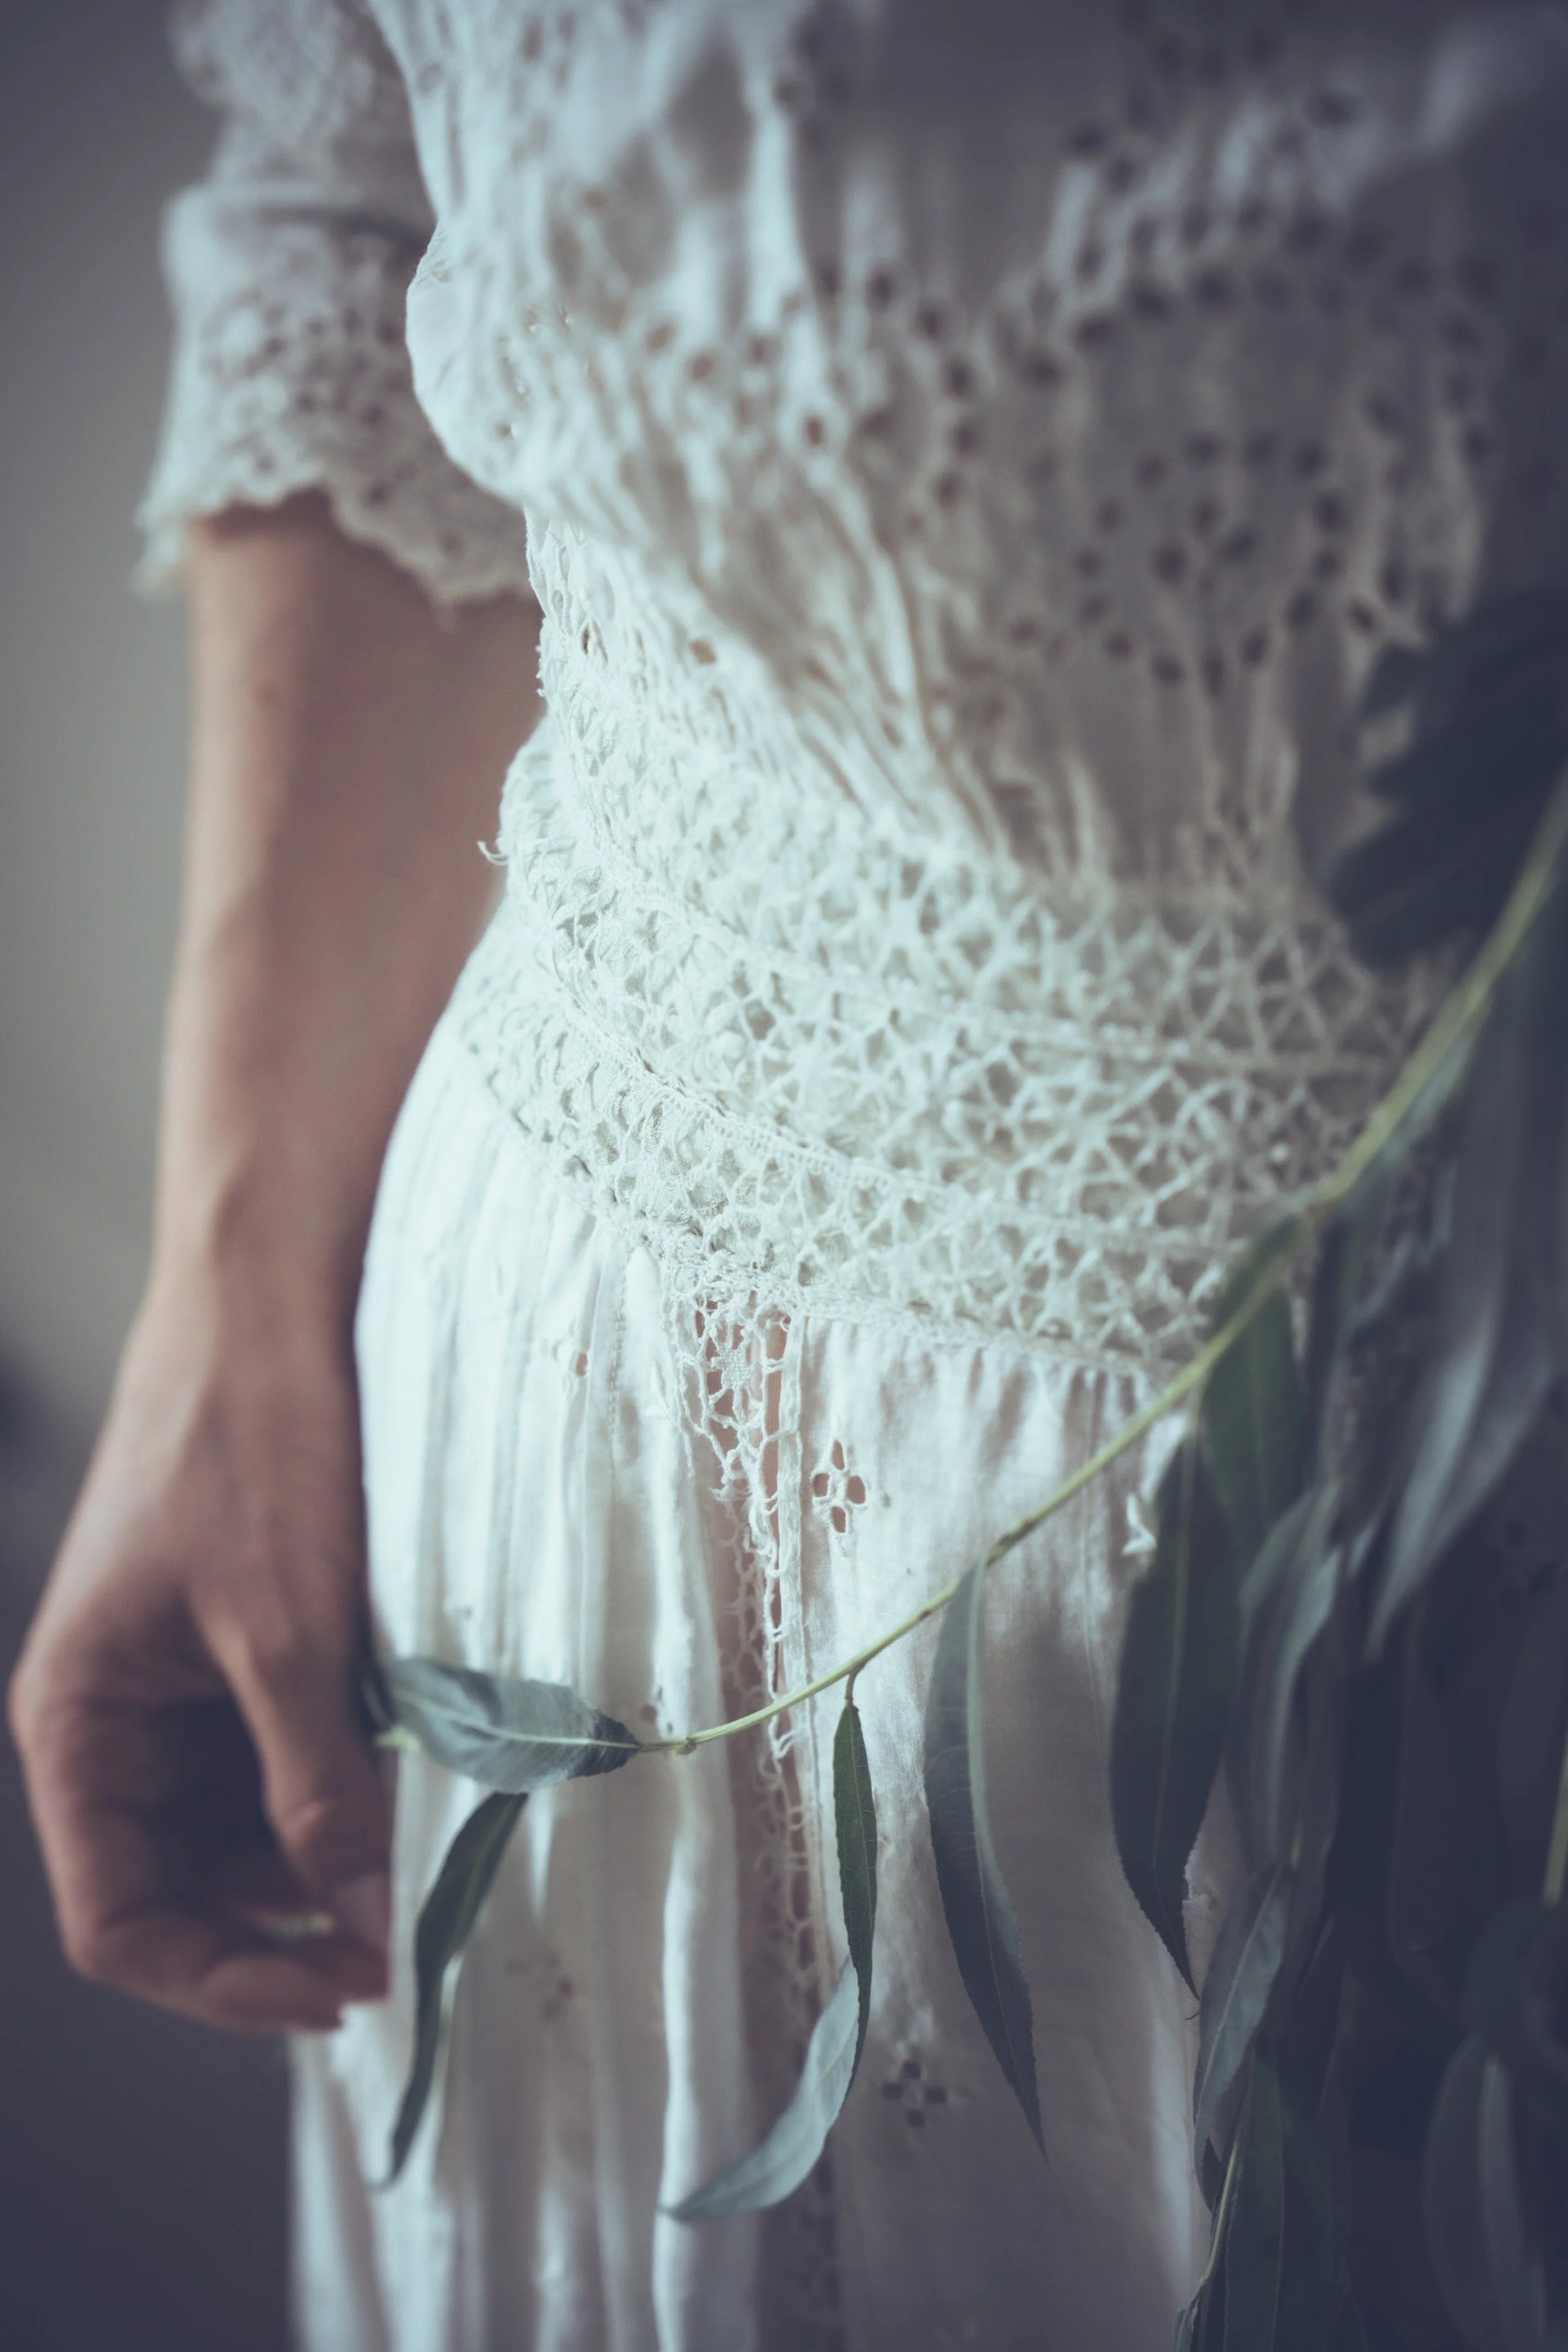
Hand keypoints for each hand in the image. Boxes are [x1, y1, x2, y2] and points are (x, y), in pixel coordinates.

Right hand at [8, 1276, 390, 2032]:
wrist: (273, 1293)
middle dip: (295, 1917)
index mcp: (80, 1726)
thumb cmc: (251, 1445)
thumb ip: (320, 1787)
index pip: (123, 1922)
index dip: (225, 1981)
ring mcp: (187, 1684)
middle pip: (192, 1885)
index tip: (344, 1992)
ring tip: (426, 1833)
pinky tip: (420, 1765)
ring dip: (334, 1845)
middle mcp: (122, 1722)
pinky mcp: (250, 1642)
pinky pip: (292, 1749)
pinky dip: (354, 1773)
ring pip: (252, 1824)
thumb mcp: (288, 1633)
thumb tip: (367, 1921)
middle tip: (409, 1930)